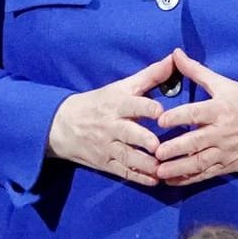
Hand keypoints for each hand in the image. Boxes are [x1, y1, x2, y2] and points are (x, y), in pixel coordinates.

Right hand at [47, 54, 175, 185]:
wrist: (62, 125)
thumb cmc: (99, 102)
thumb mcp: (121, 86)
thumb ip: (150, 75)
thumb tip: (174, 58)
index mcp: (116, 104)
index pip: (131, 104)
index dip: (146, 107)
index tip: (160, 112)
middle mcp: (112, 126)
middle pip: (128, 133)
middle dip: (143, 140)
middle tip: (158, 146)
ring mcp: (108, 146)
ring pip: (127, 157)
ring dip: (145, 164)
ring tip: (163, 168)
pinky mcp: (106, 163)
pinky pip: (124, 172)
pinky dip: (139, 178)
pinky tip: (155, 180)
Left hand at [154, 48, 237, 185]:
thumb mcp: (226, 84)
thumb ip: (197, 71)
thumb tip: (176, 54)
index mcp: (220, 109)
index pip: (196, 113)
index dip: (178, 117)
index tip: (160, 120)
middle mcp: (221, 132)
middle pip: (195, 142)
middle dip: (175, 149)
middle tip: (156, 152)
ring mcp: (225, 151)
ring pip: (198, 162)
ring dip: (178, 169)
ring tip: (159, 172)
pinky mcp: (228, 166)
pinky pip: (206, 174)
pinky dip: (189, 179)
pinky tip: (172, 181)